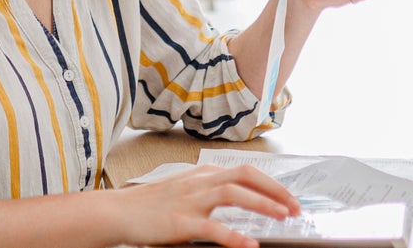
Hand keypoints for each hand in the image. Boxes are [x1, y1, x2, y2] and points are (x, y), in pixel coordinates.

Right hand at [107, 164, 301, 247]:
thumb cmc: (149, 206)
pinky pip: (212, 227)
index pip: (245, 171)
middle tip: (296, 208)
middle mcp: (199, 182)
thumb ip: (208, 194)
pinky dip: (233, 236)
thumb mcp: (183, 192)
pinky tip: (249, 245)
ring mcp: (190, 200)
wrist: (117, 212)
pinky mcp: (180, 222)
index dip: (272, 184)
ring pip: (233, 193)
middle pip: (245, 175)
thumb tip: (239, 199)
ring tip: (283, 216)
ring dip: (263, 203)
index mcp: (202, 175)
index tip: (290, 199)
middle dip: (275, 189)